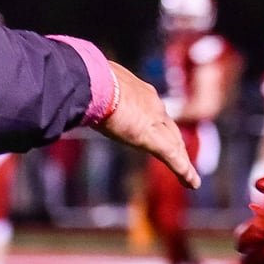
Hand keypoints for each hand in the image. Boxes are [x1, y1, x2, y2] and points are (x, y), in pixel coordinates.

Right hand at [92, 62, 200, 189]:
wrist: (93, 82)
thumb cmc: (85, 80)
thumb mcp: (89, 85)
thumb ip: (89, 91)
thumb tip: (70, 90)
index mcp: (136, 89)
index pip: (152, 108)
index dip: (156, 119)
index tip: (156, 126)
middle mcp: (151, 102)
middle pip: (168, 126)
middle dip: (175, 140)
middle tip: (181, 153)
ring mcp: (155, 119)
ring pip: (174, 142)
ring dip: (181, 158)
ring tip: (189, 174)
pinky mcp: (153, 137)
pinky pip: (173, 157)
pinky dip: (184, 171)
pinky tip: (193, 183)